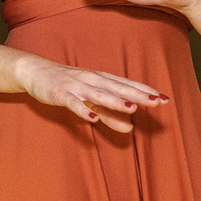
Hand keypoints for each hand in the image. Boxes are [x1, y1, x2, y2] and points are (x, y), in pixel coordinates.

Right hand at [17, 54, 168, 132]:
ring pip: (98, 95)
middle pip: (117, 88)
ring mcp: (76, 86)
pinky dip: (83, 110)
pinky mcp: (61, 94)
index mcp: (101, 79)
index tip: (165, 98)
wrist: (35, 71)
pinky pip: (74, 103)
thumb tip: (130, 129)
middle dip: (137, 95)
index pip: (127, 84)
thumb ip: (109, 114)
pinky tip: (93, 119)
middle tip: (157, 102)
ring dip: (115, 101)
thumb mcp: (90, 98)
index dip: (145, 91)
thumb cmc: (66, 84)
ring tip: (132, 109)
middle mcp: (92, 80)